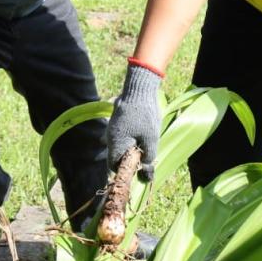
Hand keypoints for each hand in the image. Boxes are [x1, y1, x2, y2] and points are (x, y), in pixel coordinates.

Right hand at [107, 63, 162, 180]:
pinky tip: (142, 135)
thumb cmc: (145, 115)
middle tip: (144, 158)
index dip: (124, 171)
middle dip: (129, 160)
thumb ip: (148, 157)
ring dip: (131, 149)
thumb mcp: (151, 139)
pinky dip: (130, 140)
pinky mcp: (117, 121)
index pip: (113, 166)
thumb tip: (146, 170)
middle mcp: (110, 137)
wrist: (139, 89)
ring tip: (145, 145)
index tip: (138, 169)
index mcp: (115, 143)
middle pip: (117, 156)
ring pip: (120, 146)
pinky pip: (121, 136)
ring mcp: (113, 128)